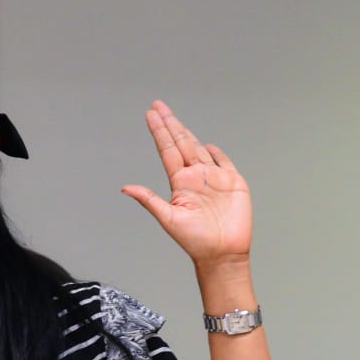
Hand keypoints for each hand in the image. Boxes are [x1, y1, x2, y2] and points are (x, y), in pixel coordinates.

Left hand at [121, 100, 251, 266]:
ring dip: (186, 132)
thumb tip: (124, 187)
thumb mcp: (169, 218)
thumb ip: (149, 199)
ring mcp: (214, 178)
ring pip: (198, 148)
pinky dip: (216, 152)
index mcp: (180, 183)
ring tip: (173, 116)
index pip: (167, 150)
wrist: (223, 253)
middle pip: (181, 143)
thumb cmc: (195, 240)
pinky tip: (207, 143)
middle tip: (157, 105)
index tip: (150, 114)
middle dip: (169, 124)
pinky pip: (224, 162)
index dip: (159, 132)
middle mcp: (195, 177)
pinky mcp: (234, 183)